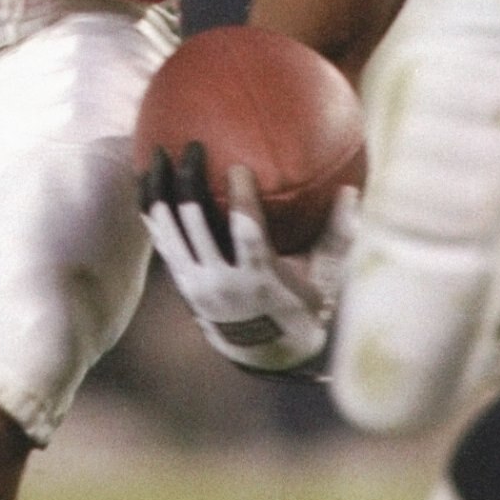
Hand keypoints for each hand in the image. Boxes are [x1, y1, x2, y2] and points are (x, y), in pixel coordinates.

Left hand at [138, 143, 355, 375]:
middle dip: (190, 182)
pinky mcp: (182, 282)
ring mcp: (197, 283)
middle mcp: (222, 282)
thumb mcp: (326, 279)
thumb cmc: (302, 306)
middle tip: (192, 146)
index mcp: (260, 280)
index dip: (240, 200)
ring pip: (169, 229)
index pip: (246, 235)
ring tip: (156, 151)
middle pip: (197, 225)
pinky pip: (161, 238)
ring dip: (160, 190)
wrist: (264, 353)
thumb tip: (353, 190)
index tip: (237, 165)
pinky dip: (151, 208)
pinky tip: (146, 177)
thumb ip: (338, 236)